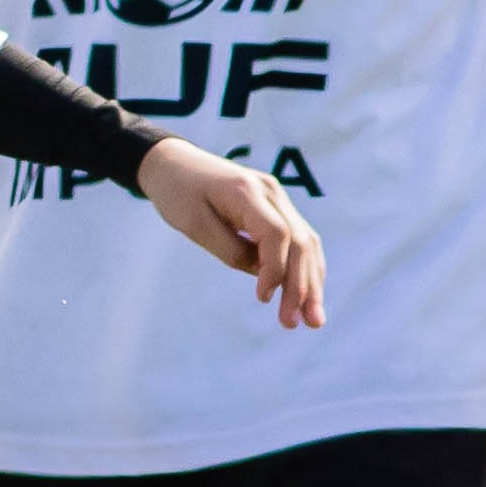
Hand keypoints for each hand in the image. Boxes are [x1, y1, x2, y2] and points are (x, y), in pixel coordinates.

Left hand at [135, 141, 323, 328]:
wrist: (173, 162)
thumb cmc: (177, 193)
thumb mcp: (193, 224)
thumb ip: (229, 249)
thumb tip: (262, 274)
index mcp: (247, 193)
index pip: (277, 234)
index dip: (275, 269)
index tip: (263, 299)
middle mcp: (272, 193)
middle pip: (300, 242)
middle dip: (301, 286)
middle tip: (295, 324)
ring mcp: (278, 199)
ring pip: (307, 243)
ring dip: (311, 283)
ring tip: (312, 321)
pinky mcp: (276, 208)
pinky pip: (299, 240)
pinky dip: (304, 269)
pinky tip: (306, 296)